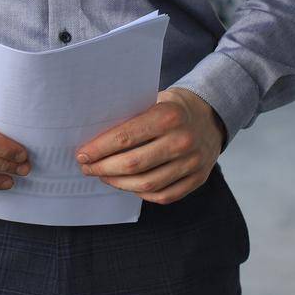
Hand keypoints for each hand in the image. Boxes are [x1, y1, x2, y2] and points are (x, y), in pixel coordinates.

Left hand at [75, 88, 225, 204]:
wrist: (212, 116)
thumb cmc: (174, 108)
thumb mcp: (154, 99)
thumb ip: (130, 115)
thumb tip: (93, 134)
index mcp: (168, 116)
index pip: (126, 137)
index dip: (99, 149)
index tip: (82, 154)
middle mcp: (182, 140)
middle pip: (133, 164)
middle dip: (103, 168)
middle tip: (87, 167)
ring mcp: (192, 163)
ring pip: (147, 183)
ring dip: (118, 183)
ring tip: (103, 176)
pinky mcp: (198, 179)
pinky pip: (163, 195)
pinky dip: (141, 193)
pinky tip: (127, 185)